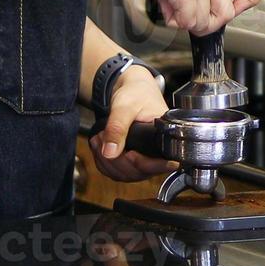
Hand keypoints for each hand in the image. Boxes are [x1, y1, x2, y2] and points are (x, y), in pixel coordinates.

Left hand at [92, 66, 175, 181]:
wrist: (132, 90)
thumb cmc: (137, 93)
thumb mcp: (126, 106)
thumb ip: (118, 128)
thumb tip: (110, 152)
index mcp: (165, 139)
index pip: (160, 164)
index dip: (144, 164)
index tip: (131, 155)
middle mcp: (156, 153)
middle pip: (137, 172)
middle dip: (116, 157)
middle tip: (105, 135)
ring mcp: (144, 159)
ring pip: (124, 175)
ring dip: (106, 159)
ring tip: (101, 136)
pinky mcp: (131, 161)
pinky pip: (115, 172)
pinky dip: (102, 161)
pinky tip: (100, 144)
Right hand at [97, 0, 260, 34]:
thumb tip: (208, 16)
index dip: (245, 1)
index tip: (231, 10)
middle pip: (228, 12)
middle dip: (209, 24)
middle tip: (192, 20)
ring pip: (205, 20)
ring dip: (186, 22)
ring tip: (171, 8)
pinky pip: (187, 20)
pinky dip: (174, 21)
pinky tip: (164, 7)